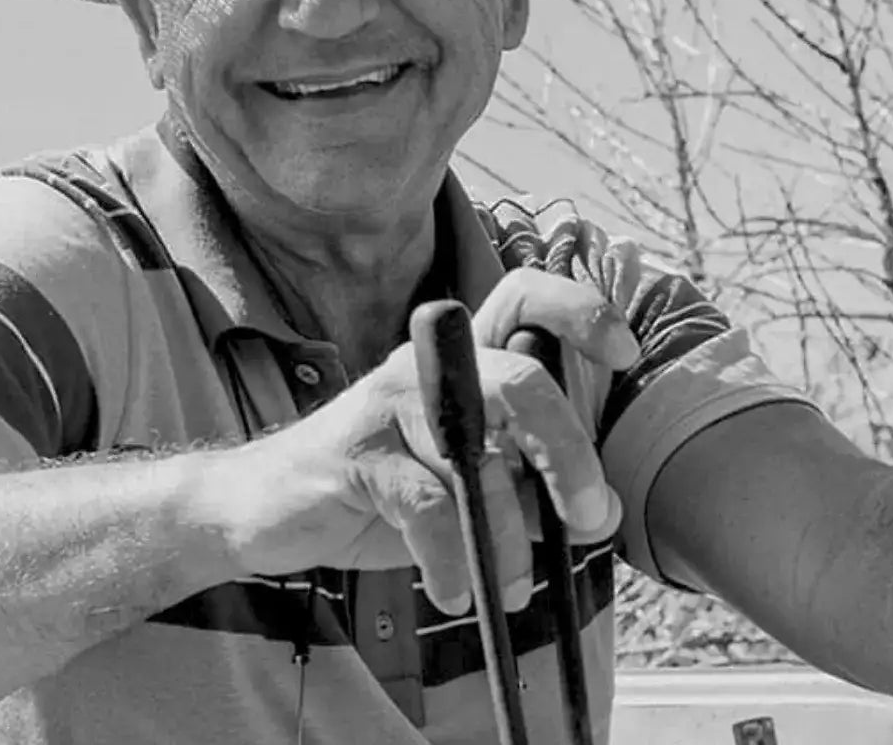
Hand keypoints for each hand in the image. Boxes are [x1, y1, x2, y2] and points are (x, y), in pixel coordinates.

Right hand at [218, 269, 640, 614]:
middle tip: (592, 517)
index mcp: (462, 363)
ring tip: (509, 588)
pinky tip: (452, 593)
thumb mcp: (465, 487)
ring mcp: (389, 403)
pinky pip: (429, 511)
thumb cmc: (379, 494)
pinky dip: (451, 563)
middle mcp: (429, 367)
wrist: (266, 512)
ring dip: (505, 539)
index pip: (525, 300)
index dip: (581, 314)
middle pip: (523, 382)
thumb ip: (525, 488)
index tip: (627, 355)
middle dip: (570, 454)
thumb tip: (599, 512)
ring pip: (477, 465)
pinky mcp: (357, 453)